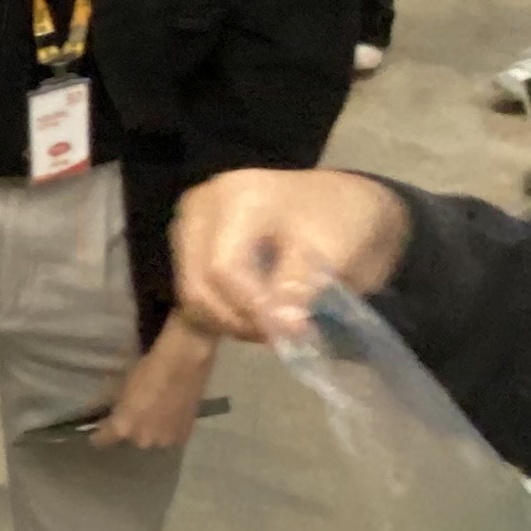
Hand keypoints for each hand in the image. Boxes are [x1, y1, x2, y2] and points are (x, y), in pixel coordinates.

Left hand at [93, 321, 215, 448]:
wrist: (184, 363)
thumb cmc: (148, 368)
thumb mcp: (121, 383)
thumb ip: (110, 402)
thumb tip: (101, 409)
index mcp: (123, 427)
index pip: (103, 440)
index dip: (100, 433)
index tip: (101, 427)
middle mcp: (142, 440)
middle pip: (130, 439)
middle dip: (130, 429)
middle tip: (134, 414)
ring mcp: (165, 440)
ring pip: (151, 439)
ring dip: (150, 430)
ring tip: (154, 414)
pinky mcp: (184, 436)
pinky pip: (170, 436)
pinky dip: (167, 428)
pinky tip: (169, 414)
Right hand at [168, 168, 409, 346]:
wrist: (341, 204)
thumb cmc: (341, 221)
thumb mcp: (335, 251)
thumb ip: (302, 287)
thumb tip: (283, 327)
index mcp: (239, 196)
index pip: (225, 268)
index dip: (252, 309)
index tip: (290, 333)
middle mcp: (202, 205)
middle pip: (198, 284)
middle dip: (238, 320)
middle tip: (281, 335)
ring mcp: (190, 224)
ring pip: (191, 295)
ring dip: (228, 320)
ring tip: (270, 323)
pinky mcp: (189, 244)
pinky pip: (192, 293)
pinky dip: (218, 313)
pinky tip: (248, 317)